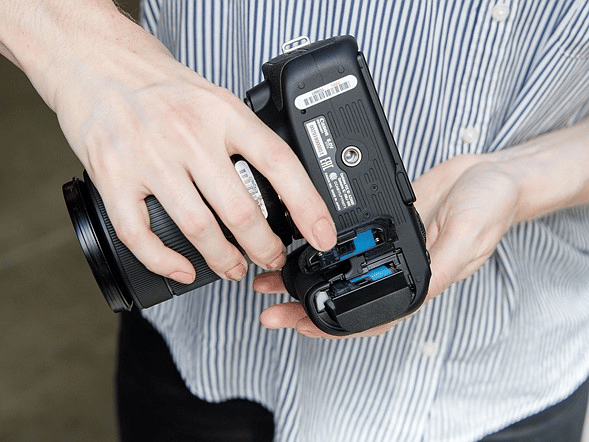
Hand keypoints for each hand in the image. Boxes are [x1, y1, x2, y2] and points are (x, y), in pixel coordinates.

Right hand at [1, 2, 336, 283]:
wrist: (96, 63)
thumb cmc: (159, 85)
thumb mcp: (214, 98)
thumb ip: (242, 137)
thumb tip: (277, 184)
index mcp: (222, 114)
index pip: (278, 163)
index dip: (307, 205)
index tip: (322, 234)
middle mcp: (188, 135)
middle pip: (241, 208)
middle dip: (264, 247)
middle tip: (271, 258)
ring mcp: (149, 158)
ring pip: (198, 227)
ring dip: (223, 259)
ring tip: (234, 268)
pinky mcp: (114, 177)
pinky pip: (140, 234)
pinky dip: (164, 261)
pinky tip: (182, 269)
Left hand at [254, 153, 520, 337]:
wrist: (491, 174)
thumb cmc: (490, 208)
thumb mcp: (466, 237)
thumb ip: (438, 267)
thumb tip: (408, 296)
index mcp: (418, 281)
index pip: (370, 315)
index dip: (332, 326)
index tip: (297, 325)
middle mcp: (397, 268)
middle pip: (344, 296)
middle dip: (304, 306)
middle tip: (268, 308)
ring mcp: (387, 246)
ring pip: (338, 270)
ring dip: (304, 277)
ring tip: (269, 279)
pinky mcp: (382, 223)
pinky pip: (344, 241)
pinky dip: (318, 247)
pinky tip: (296, 243)